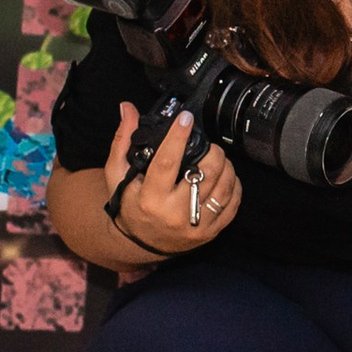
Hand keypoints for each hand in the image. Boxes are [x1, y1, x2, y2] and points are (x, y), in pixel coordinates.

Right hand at [103, 103, 240, 257]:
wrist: (141, 243)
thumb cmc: (130, 204)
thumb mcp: (117, 175)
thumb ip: (122, 140)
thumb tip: (127, 108)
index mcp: (149, 198)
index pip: (167, 162)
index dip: (178, 136)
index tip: (186, 118)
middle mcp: (174, 214)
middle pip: (204, 173)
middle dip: (212, 152)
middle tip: (209, 146)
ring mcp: (195, 226)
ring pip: (223, 187)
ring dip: (226, 166)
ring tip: (217, 159)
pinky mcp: (210, 232)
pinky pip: (232, 204)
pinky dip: (234, 185)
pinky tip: (226, 177)